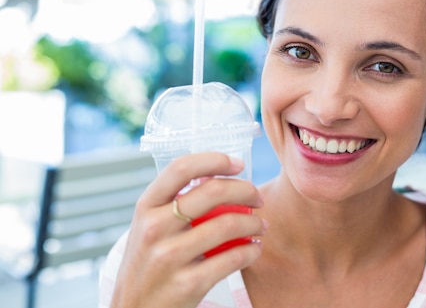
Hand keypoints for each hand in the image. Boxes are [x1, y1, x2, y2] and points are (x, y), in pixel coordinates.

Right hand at [110, 152, 266, 307]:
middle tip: (258, 198)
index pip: (181, 168)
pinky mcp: (188, 284)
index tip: (238, 164)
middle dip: (246, 190)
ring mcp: (169, 257)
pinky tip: (255, 249)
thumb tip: (220, 179)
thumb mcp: (149, 228)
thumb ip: (174, 204)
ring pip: (229, 224)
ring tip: (260, 226)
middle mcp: (154, 228)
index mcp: (146, 207)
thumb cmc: (148, 264)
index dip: (215, 160)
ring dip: (255, 222)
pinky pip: (233, 259)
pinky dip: (251, 251)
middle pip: (213, 192)